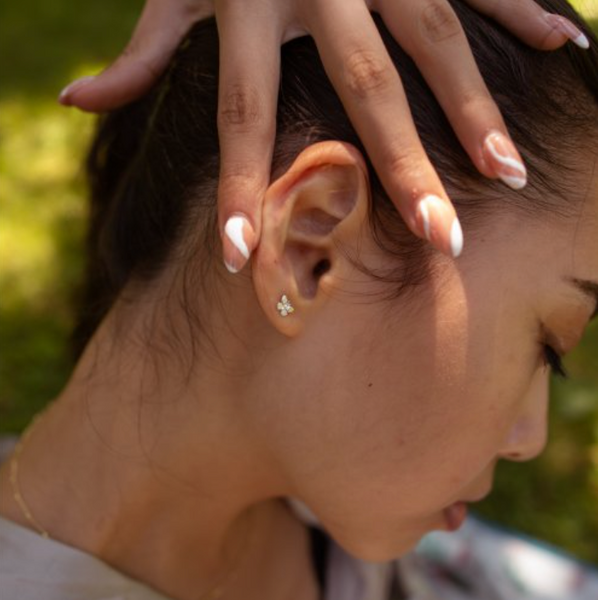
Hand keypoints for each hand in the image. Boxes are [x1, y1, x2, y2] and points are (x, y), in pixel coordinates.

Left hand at [59, 0, 589, 268]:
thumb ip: (136, 51)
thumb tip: (76, 103)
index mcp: (248, 4)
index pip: (241, 116)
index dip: (241, 191)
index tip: (245, 262)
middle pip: (366, 93)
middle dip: (404, 171)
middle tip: (440, 243)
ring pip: (436, 41)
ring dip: (477, 110)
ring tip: (508, 175)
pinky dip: (523, 7)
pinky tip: (564, 47)